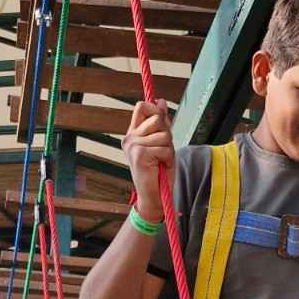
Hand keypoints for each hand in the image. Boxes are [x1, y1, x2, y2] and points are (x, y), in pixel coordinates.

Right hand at [122, 100, 173, 220]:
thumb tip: (160, 101)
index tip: (163, 123)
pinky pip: (164, 147)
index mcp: (133, 133)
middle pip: (156, 118)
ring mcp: (133, 145)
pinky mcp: (139, 154)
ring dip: (169, 149)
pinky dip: (168, 158)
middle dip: (167, 134)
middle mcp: (130, 138)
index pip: (142, 107)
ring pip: (163, 134)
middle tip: (163, 151)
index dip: (156, 110)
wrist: (154, 198)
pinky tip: (160, 167)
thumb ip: (161, 124)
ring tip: (162, 161)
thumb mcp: (163, 144)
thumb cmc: (159, 172)